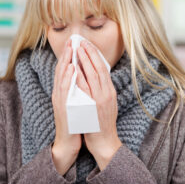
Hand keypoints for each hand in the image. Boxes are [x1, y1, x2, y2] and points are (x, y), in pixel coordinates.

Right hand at [51, 38, 81, 174]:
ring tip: (70, 48)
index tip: (74, 43)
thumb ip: (77, 88)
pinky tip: (70, 68)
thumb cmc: (75, 120)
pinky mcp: (62, 107)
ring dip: (66, 61)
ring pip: (61, 77)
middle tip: (72, 40)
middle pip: (61, 69)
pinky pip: (64, 89)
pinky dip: (67, 77)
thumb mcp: (75, 101)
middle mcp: (59, 93)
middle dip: (67, 54)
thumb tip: (82, 75)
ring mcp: (59, 99)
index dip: (68, 55)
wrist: (68, 141)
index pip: (65, 69)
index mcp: (63, 91)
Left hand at [76, 40, 121, 170]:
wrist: (105, 142)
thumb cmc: (102, 122)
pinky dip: (80, 77)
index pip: (103, 68)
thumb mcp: (106, 103)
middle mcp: (107, 93)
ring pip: (93, 75)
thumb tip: (95, 76)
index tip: (88, 44)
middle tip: (82, 41)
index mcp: (110, 91)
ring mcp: (101, 99)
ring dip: (85, 61)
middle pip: (99, 68)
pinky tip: (74, 68)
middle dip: (90, 53)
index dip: (95, 55)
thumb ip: (102, 89)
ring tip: (78, 49)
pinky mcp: (93, 107)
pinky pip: (85, 89)